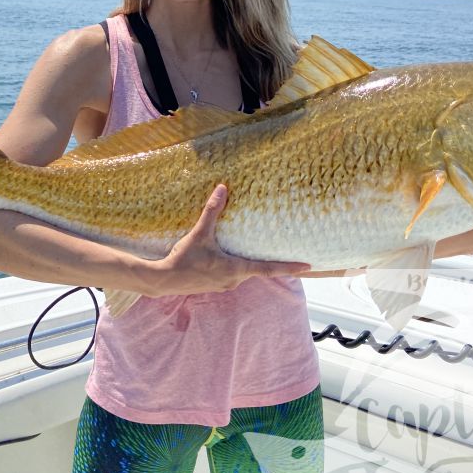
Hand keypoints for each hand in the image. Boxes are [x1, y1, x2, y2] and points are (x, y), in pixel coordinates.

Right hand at [144, 185, 309, 296]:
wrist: (164, 281)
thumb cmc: (184, 259)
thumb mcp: (199, 234)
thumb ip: (212, 211)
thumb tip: (222, 188)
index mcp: (236, 269)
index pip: (269, 269)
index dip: (289, 267)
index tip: (307, 266)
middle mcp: (234, 280)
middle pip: (258, 270)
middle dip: (272, 263)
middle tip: (289, 255)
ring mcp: (225, 284)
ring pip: (245, 272)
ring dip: (253, 263)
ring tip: (259, 251)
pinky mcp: (216, 285)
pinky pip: (233, 274)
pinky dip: (238, 265)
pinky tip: (232, 257)